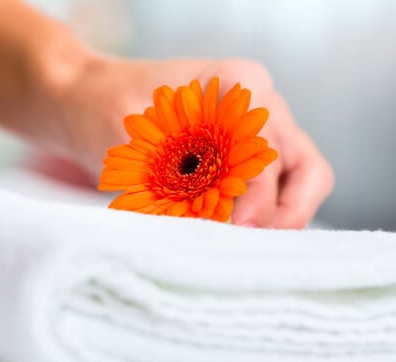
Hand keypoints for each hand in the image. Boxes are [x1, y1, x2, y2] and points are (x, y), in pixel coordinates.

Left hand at [52, 57, 333, 228]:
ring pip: (303, 184)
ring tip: (240, 245)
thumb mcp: (136, 138)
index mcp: (240, 83)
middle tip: (250, 244)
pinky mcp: (251, 158)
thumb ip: (180, 174)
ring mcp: (263, 132)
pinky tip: (230, 235)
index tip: (233, 226)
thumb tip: (219, 221)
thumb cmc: (106, 107)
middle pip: (307, 170)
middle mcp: (263, 106)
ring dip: (279, 219)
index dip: (257, 195)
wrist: (88, 103)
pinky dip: (262, 217)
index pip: (268, 150)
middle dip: (286, 213)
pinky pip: (278, 193)